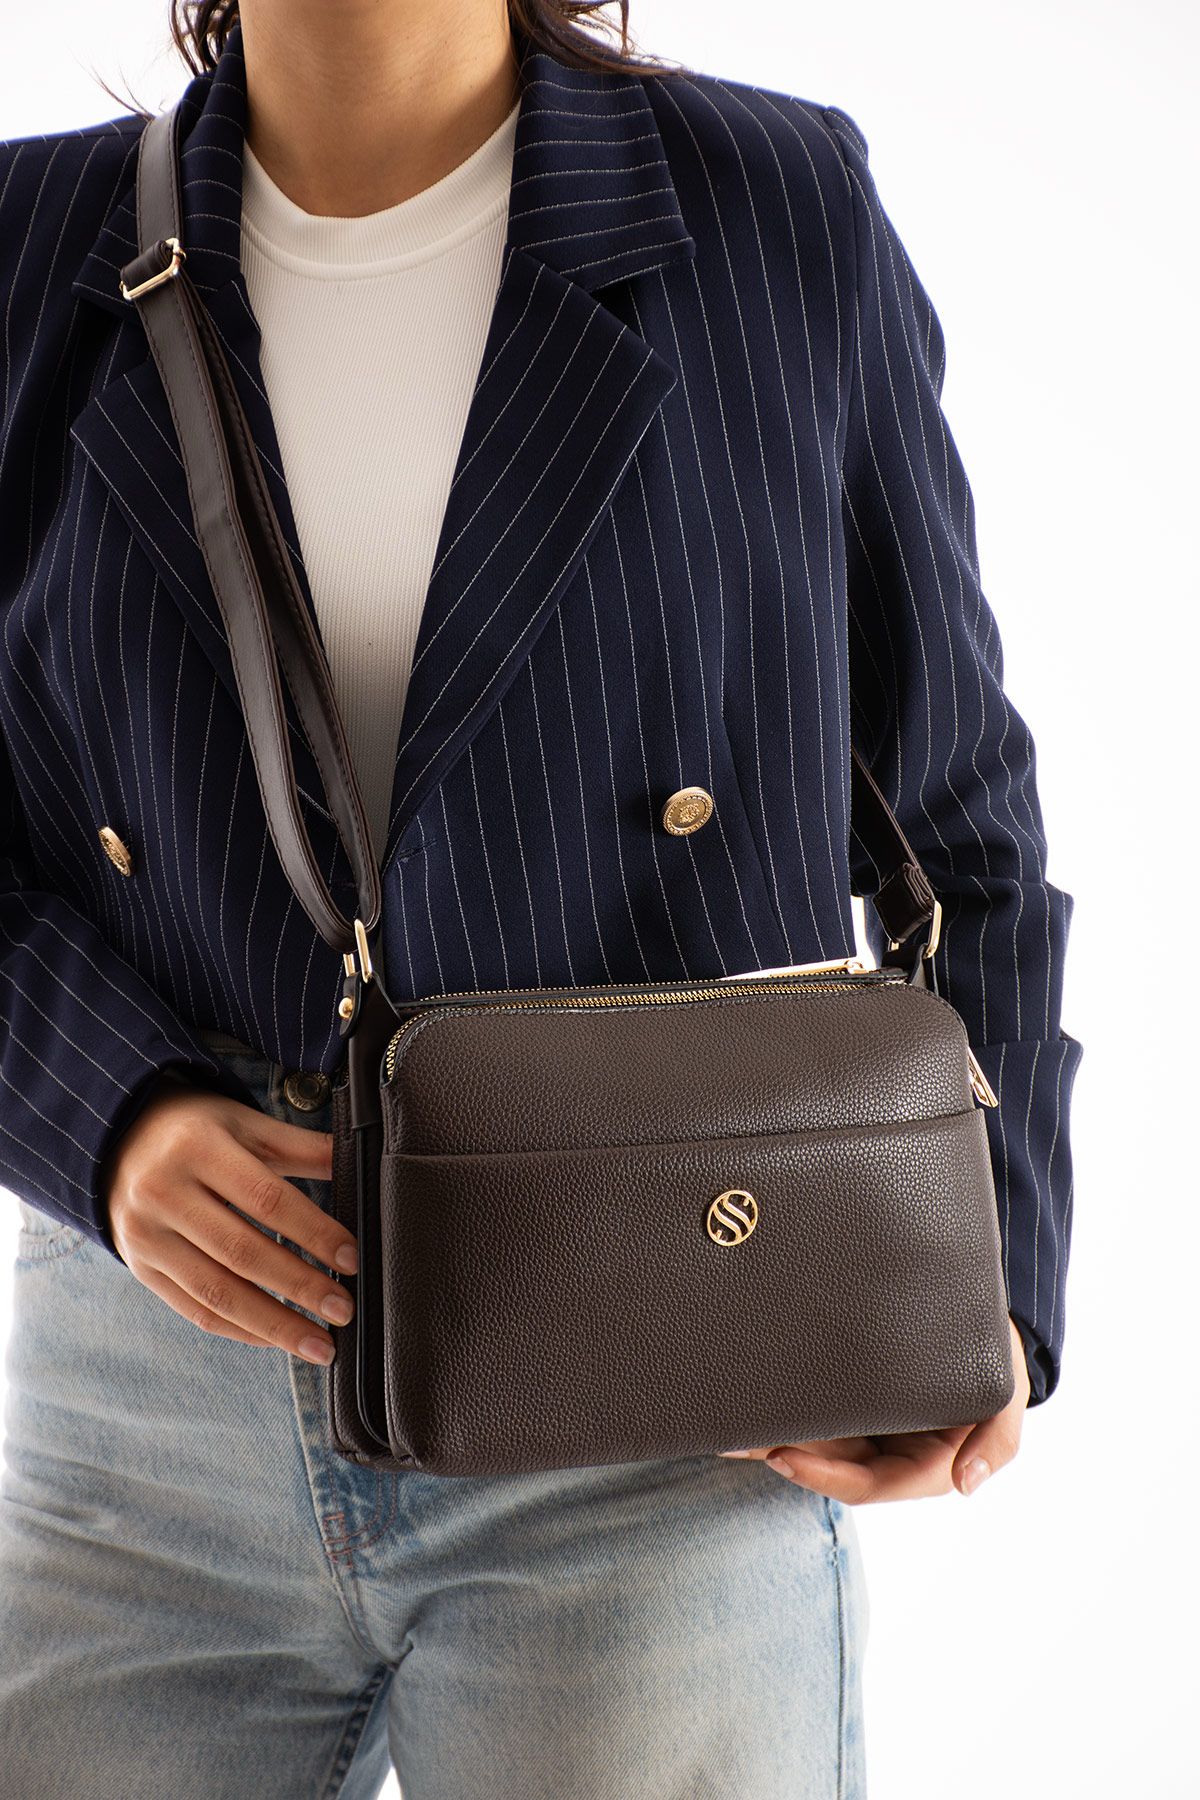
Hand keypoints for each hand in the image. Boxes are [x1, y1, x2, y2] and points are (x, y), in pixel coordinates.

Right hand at [101, 1080, 358, 1365]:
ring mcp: (146, 1236)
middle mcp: (164, 1193)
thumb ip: (303, 1148)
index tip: (351, 1258)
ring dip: (275, 1325)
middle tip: (344, 1310)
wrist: (117, 1140)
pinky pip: (195, 1309)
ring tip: (320, 1344)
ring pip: (217, 1292)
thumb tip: (364, 1169)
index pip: (266, 1199)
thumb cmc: (197, 1130)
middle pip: (243, 1253)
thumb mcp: (246, 1124)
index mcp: (199, 1149)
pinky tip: (277, 1339)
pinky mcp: (141, 1269)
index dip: (313, 1232)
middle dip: (300, 1287)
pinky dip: (241, 1330)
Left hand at [719, 1316, 1030, 1501]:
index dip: (825, 1477)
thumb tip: (965, 1485)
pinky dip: (783, 1410)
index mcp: (924, 1466)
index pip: (866, 1484)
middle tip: (738, 1439)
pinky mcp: (851, 1400)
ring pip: (814, 1442)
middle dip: (783, 1455)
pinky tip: (743, 1402)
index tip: (783, 1457)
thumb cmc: (995, 1356)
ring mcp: (867, 1429)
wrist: (978, 1313)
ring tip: (727, 1425)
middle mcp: (889, 1453)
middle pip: (829, 1466)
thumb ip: (997, 1443)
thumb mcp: (1006, 1397)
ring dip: (772, 1436)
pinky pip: (813, 1412)